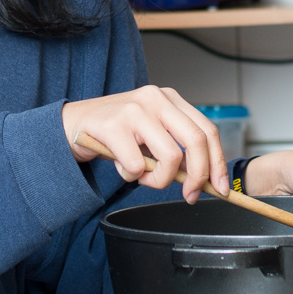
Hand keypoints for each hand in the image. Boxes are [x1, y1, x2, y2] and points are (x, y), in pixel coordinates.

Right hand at [62, 85, 227, 201]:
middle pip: (196, 141)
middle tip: (189, 195)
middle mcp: (155, 98)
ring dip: (158, 180)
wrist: (72, 125)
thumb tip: (205, 180)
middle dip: (198, 176)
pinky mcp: (113, 125)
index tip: (220, 188)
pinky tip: (119, 165)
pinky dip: (130, 176)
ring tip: (141, 176)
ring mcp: (134, 110)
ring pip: (170, 157)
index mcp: (170, 98)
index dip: (217, 162)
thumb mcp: (151, 135)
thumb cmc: (116, 133)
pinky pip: (136, 166)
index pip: (207, 130)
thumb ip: (177, 149)